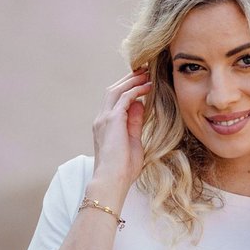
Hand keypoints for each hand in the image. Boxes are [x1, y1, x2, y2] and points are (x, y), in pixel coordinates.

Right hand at [90, 68, 149, 202]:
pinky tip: (147, 87)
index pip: (114, 100)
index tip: (142, 81)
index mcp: (105, 125)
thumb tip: (141, 105)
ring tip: (146, 73)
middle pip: (113, 90)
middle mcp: (101, 119)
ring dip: (132, 80)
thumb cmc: (123, 169)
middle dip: (129, 78)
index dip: (127, 88)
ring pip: (116, 90)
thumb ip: (135, 123)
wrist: (112, 180)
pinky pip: (123, 98)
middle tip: (144, 69)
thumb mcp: (133, 142)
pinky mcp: (111, 120)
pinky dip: (135, 90)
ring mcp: (104, 118)